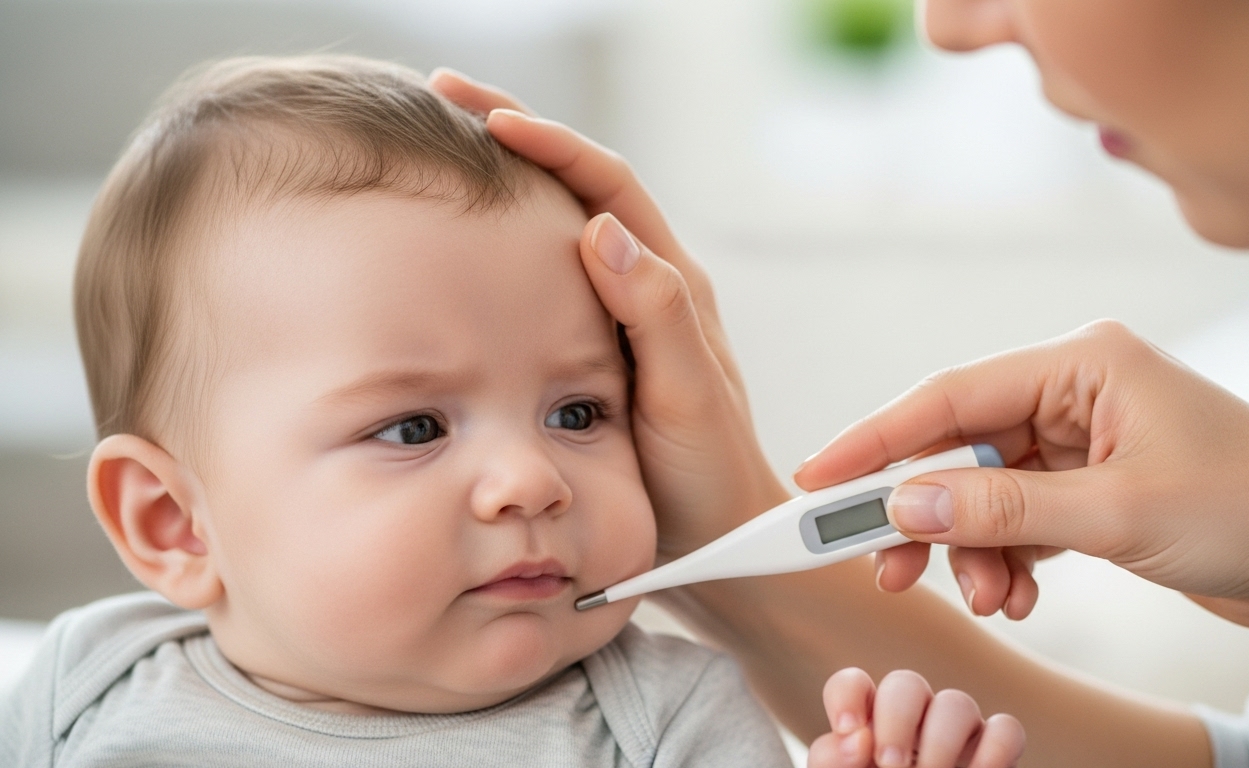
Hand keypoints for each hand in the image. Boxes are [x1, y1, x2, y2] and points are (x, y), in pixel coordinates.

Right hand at [428, 70, 790, 558]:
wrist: (723, 543)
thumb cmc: (710, 479)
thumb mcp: (686, 398)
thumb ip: (655, 315)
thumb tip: (600, 229)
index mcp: (669, 285)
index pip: (607, 185)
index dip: (549, 142)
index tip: (485, 117)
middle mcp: (647, 288)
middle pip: (580, 187)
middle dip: (516, 135)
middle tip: (443, 101)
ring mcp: (623, 317)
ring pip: (561, 225)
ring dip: (508, 182)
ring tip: (442, 154)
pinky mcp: (600, 350)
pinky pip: (549, 278)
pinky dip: (507, 245)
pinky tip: (464, 250)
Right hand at [795, 320, 1248, 644]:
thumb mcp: (1117, 511)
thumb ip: (1002, 508)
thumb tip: (906, 504)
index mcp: (1081, 362)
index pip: (951, 395)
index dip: (876, 438)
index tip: (820, 477)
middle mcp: (1074, 392)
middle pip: (959, 448)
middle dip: (925, 512)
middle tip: (884, 565)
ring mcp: (1082, 441)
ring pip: (984, 494)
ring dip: (973, 551)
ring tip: (992, 599)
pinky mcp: (1093, 488)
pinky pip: (1018, 521)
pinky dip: (1008, 561)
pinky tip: (1022, 596)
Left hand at [809, 668, 1023, 767]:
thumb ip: (833, 760)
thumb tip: (859, 738)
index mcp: (867, 724)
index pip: (853, 684)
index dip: (847, 696)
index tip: (846, 730)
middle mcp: (912, 720)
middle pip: (907, 683)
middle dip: (896, 720)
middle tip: (890, 767)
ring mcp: (956, 733)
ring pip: (958, 702)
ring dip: (941, 742)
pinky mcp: (993, 753)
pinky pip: (1006, 729)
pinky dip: (994, 751)